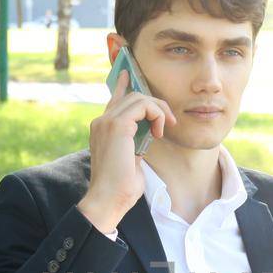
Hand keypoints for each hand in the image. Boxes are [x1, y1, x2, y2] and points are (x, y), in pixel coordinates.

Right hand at [78, 69, 175, 232]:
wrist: (109, 199)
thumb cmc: (121, 187)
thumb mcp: (131, 160)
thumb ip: (134, 144)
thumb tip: (147, 136)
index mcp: (103, 128)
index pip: (115, 99)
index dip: (123, 85)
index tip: (128, 73)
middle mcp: (102, 121)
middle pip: (132, 96)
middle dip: (155, 104)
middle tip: (170, 123)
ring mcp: (107, 121)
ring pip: (139, 97)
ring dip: (158, 110)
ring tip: (165, 128)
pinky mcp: (117, 125)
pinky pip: (143, 105)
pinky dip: (156, 114)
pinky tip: (159, 131)